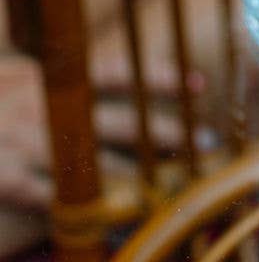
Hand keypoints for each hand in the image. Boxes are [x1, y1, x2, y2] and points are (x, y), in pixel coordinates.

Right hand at [0, 52, 198, 259]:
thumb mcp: (13, 80)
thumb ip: (50, 81)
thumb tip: (97, 84)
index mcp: (44, 76)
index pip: (113, 72)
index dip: (157, 77)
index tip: (200, 85)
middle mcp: (38, 103)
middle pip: (114, 118)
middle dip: (163, 132)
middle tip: (206, 145)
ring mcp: (19, 139)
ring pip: (90, 162)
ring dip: (135, 176)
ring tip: (172, 188)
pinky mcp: (2, 175)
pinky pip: (48, 196)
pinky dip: (81, 207)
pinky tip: (112, 219)